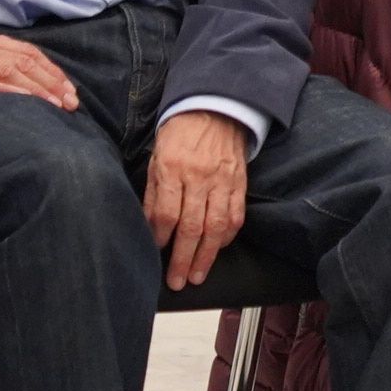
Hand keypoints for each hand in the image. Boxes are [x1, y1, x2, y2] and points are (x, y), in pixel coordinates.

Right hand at [0, 29, 81, 114]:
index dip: (52, 71)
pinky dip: (3, 91)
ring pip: (6, 70)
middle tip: (71, 102)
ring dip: (34, 89)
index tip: (70, 91)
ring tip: (54, 106)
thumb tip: (35, 87)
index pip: (27, 53)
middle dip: (51, 82)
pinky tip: (20, 102)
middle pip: (22, 60)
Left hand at [144, 111, 251, 290]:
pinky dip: (227, 236)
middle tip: (177, 281)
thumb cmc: (179, 134)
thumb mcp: (156, 158)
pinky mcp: (239, 182)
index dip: (162, 237)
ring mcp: (222, 181)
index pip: (168, 212)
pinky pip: (236, 215)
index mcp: (173, 168)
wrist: (215, 109)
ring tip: (197, 275)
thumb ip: (153, 194)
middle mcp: (199, 177)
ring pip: (216, 226)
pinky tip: (218, 249)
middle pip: (192, 226)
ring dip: (207, 255)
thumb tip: (151, 228)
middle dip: (183, 258)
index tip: (157, 252)